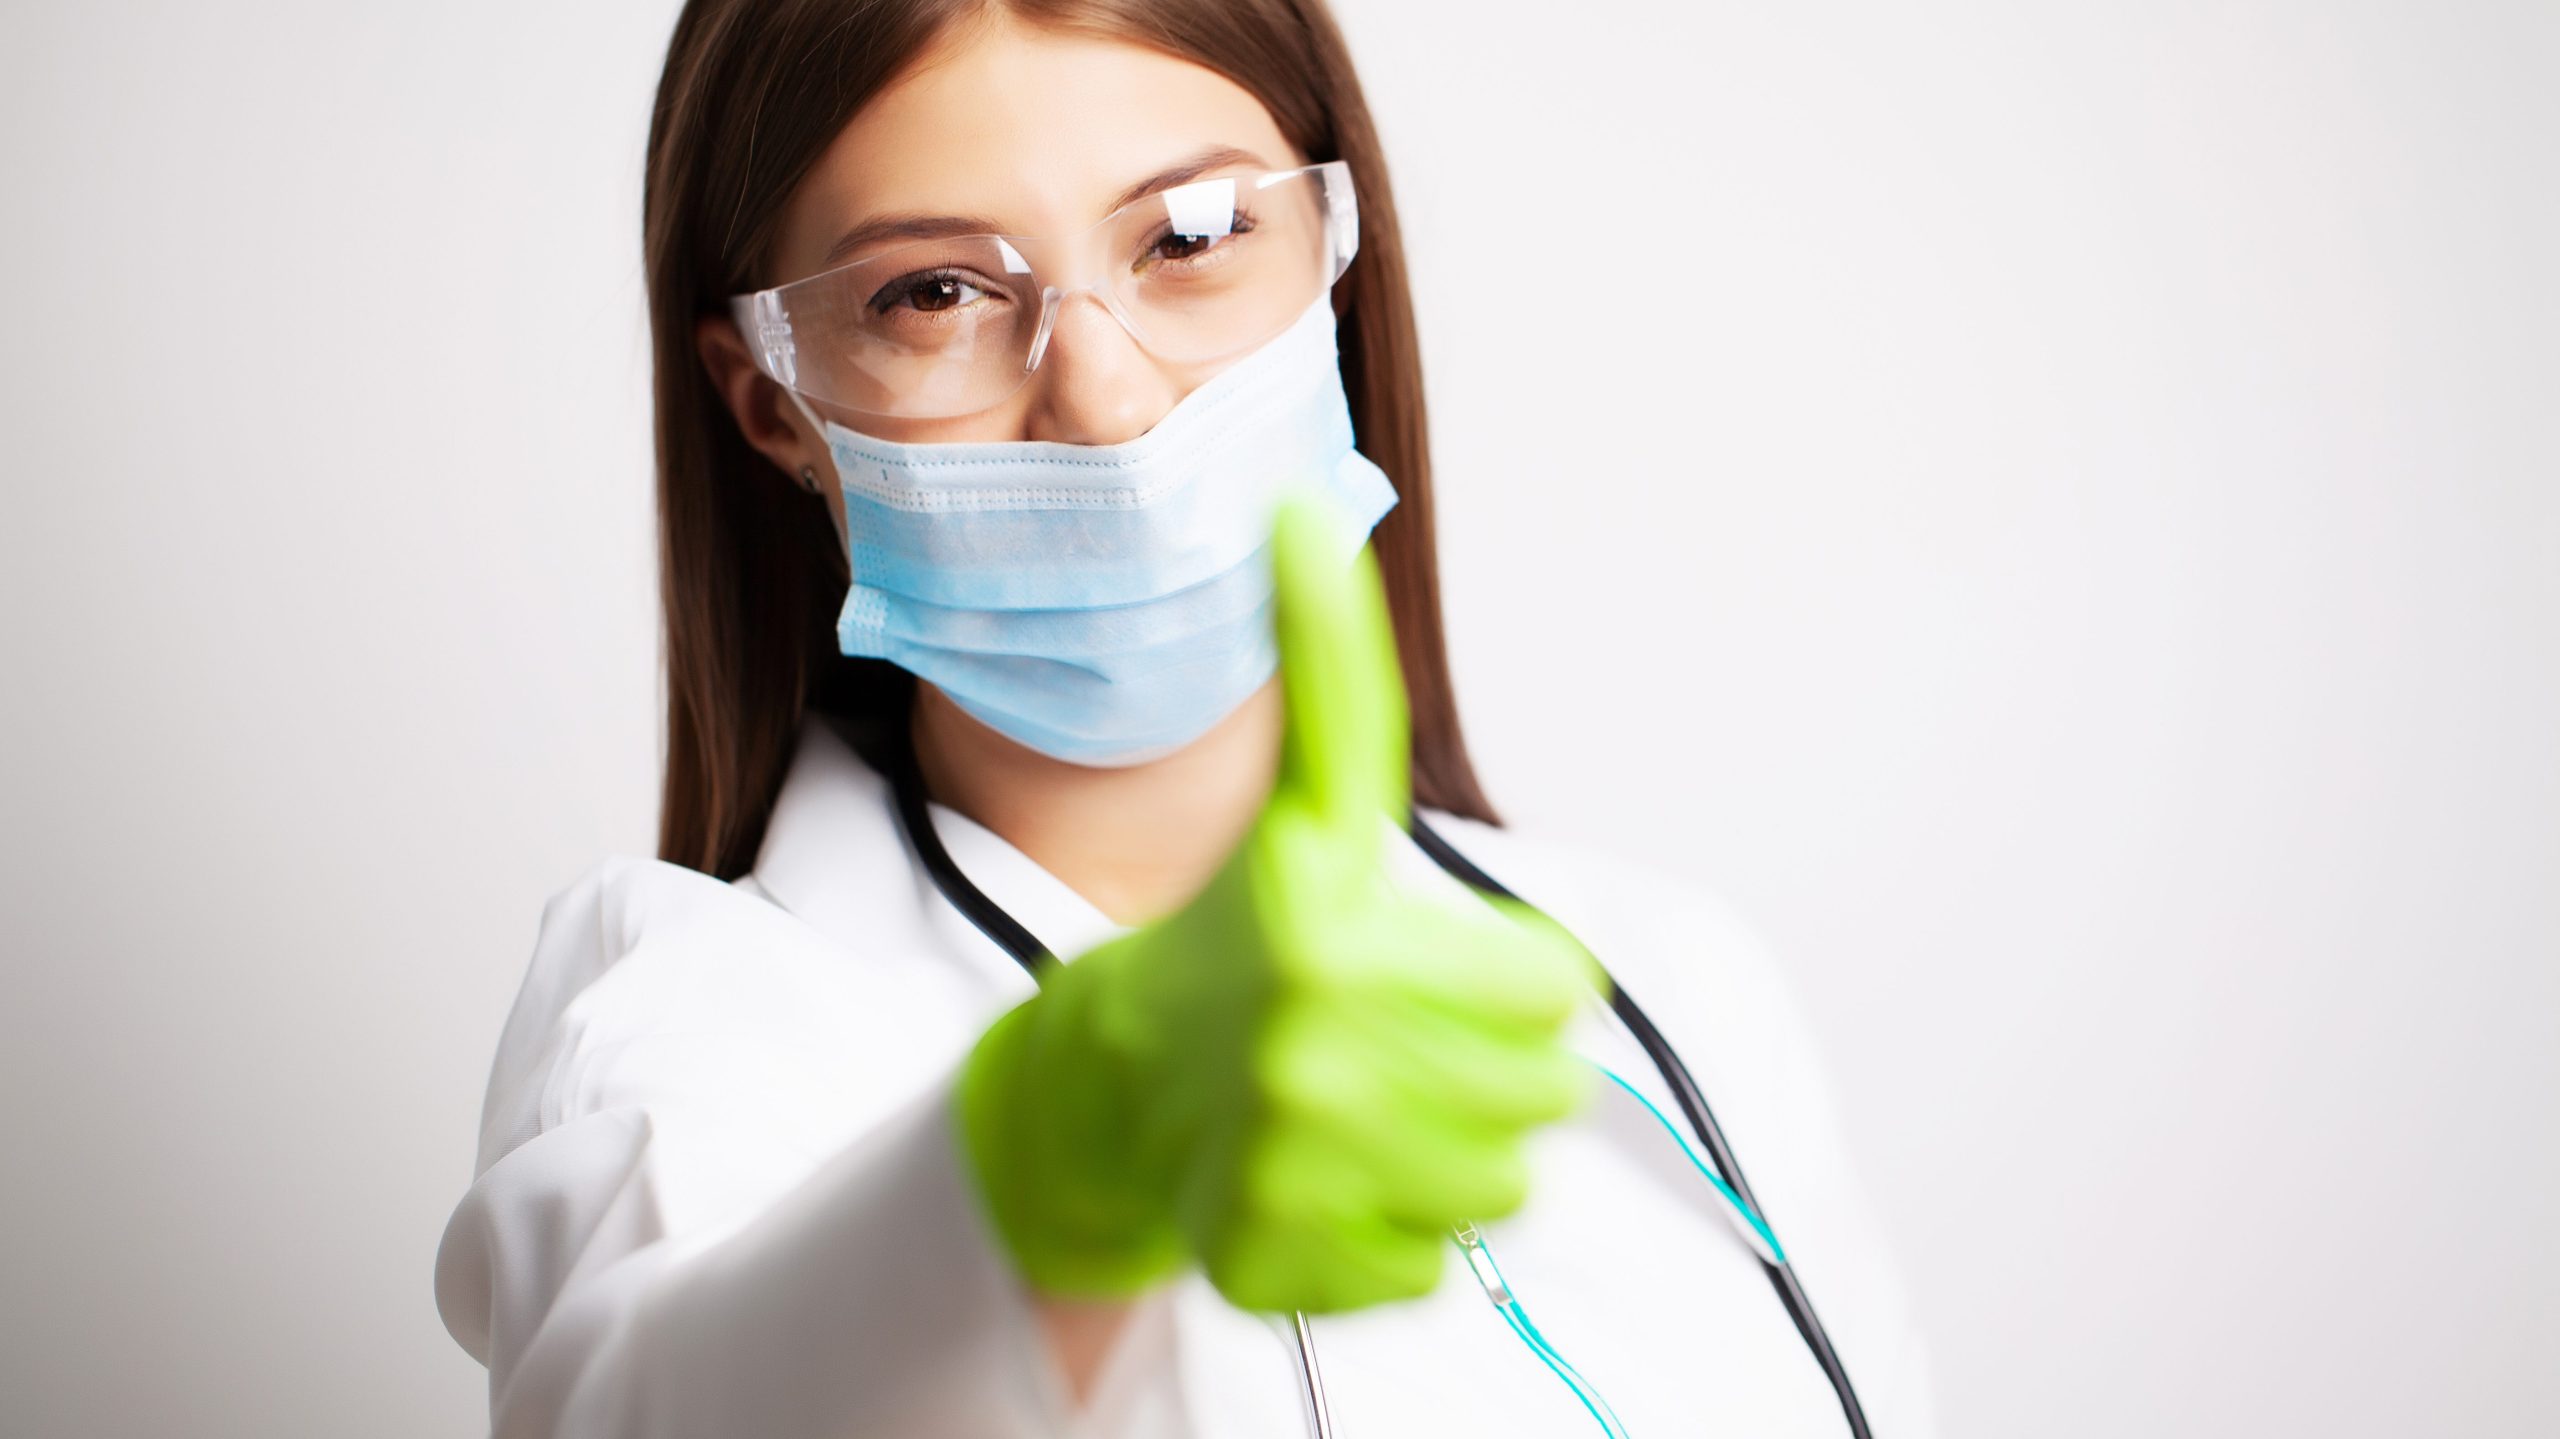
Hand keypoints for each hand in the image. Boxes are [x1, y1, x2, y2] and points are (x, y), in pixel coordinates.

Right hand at [956, 487, 1597, 1312]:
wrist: (1108, 1084)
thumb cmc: (1241, 933)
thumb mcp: (1306, 803)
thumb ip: (1331, 671)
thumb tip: (1305, 505)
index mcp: (1333, 940)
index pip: (1555, 991)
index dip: (1512, 976)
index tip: (1431, 962)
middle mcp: (1308, 1062)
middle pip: (1542, 1096)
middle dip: (1484, 1063)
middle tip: (1392, 1037)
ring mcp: (1290, 1176)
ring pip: (1499, 1188)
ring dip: (1450, 1150)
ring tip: (1363, 1104)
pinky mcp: (1280, 1269)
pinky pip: (1429, 1266)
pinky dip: (1392, 1232)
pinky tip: (1327, 1178)